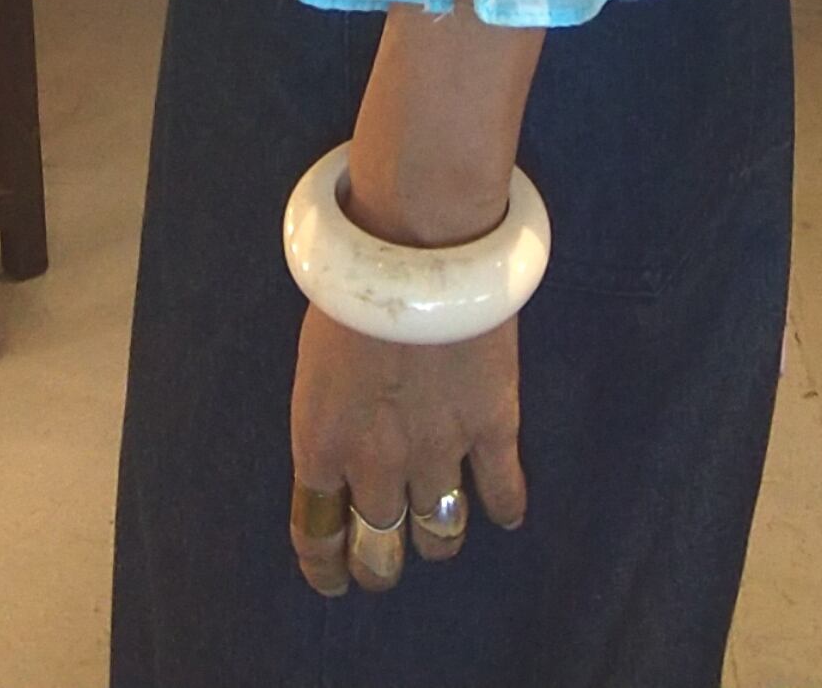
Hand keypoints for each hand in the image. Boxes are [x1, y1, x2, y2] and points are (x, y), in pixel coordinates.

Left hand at [289, 304, 527, 595]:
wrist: (417, 243)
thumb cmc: (351, 281)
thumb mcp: (316, 360)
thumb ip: (331, 415)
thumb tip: (350, 438)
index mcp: (320, 444)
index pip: (317, 536)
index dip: (326, 568)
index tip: (334, 578)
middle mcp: (376, 464)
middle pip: (379, 549)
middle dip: (380, 565)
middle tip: (385, 562)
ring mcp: (438, 450)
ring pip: (440, 533)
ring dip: (438, 540)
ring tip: (440, 536)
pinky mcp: (492, 427)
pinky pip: (502, 492)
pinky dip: (504, 508)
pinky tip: (505, 512)